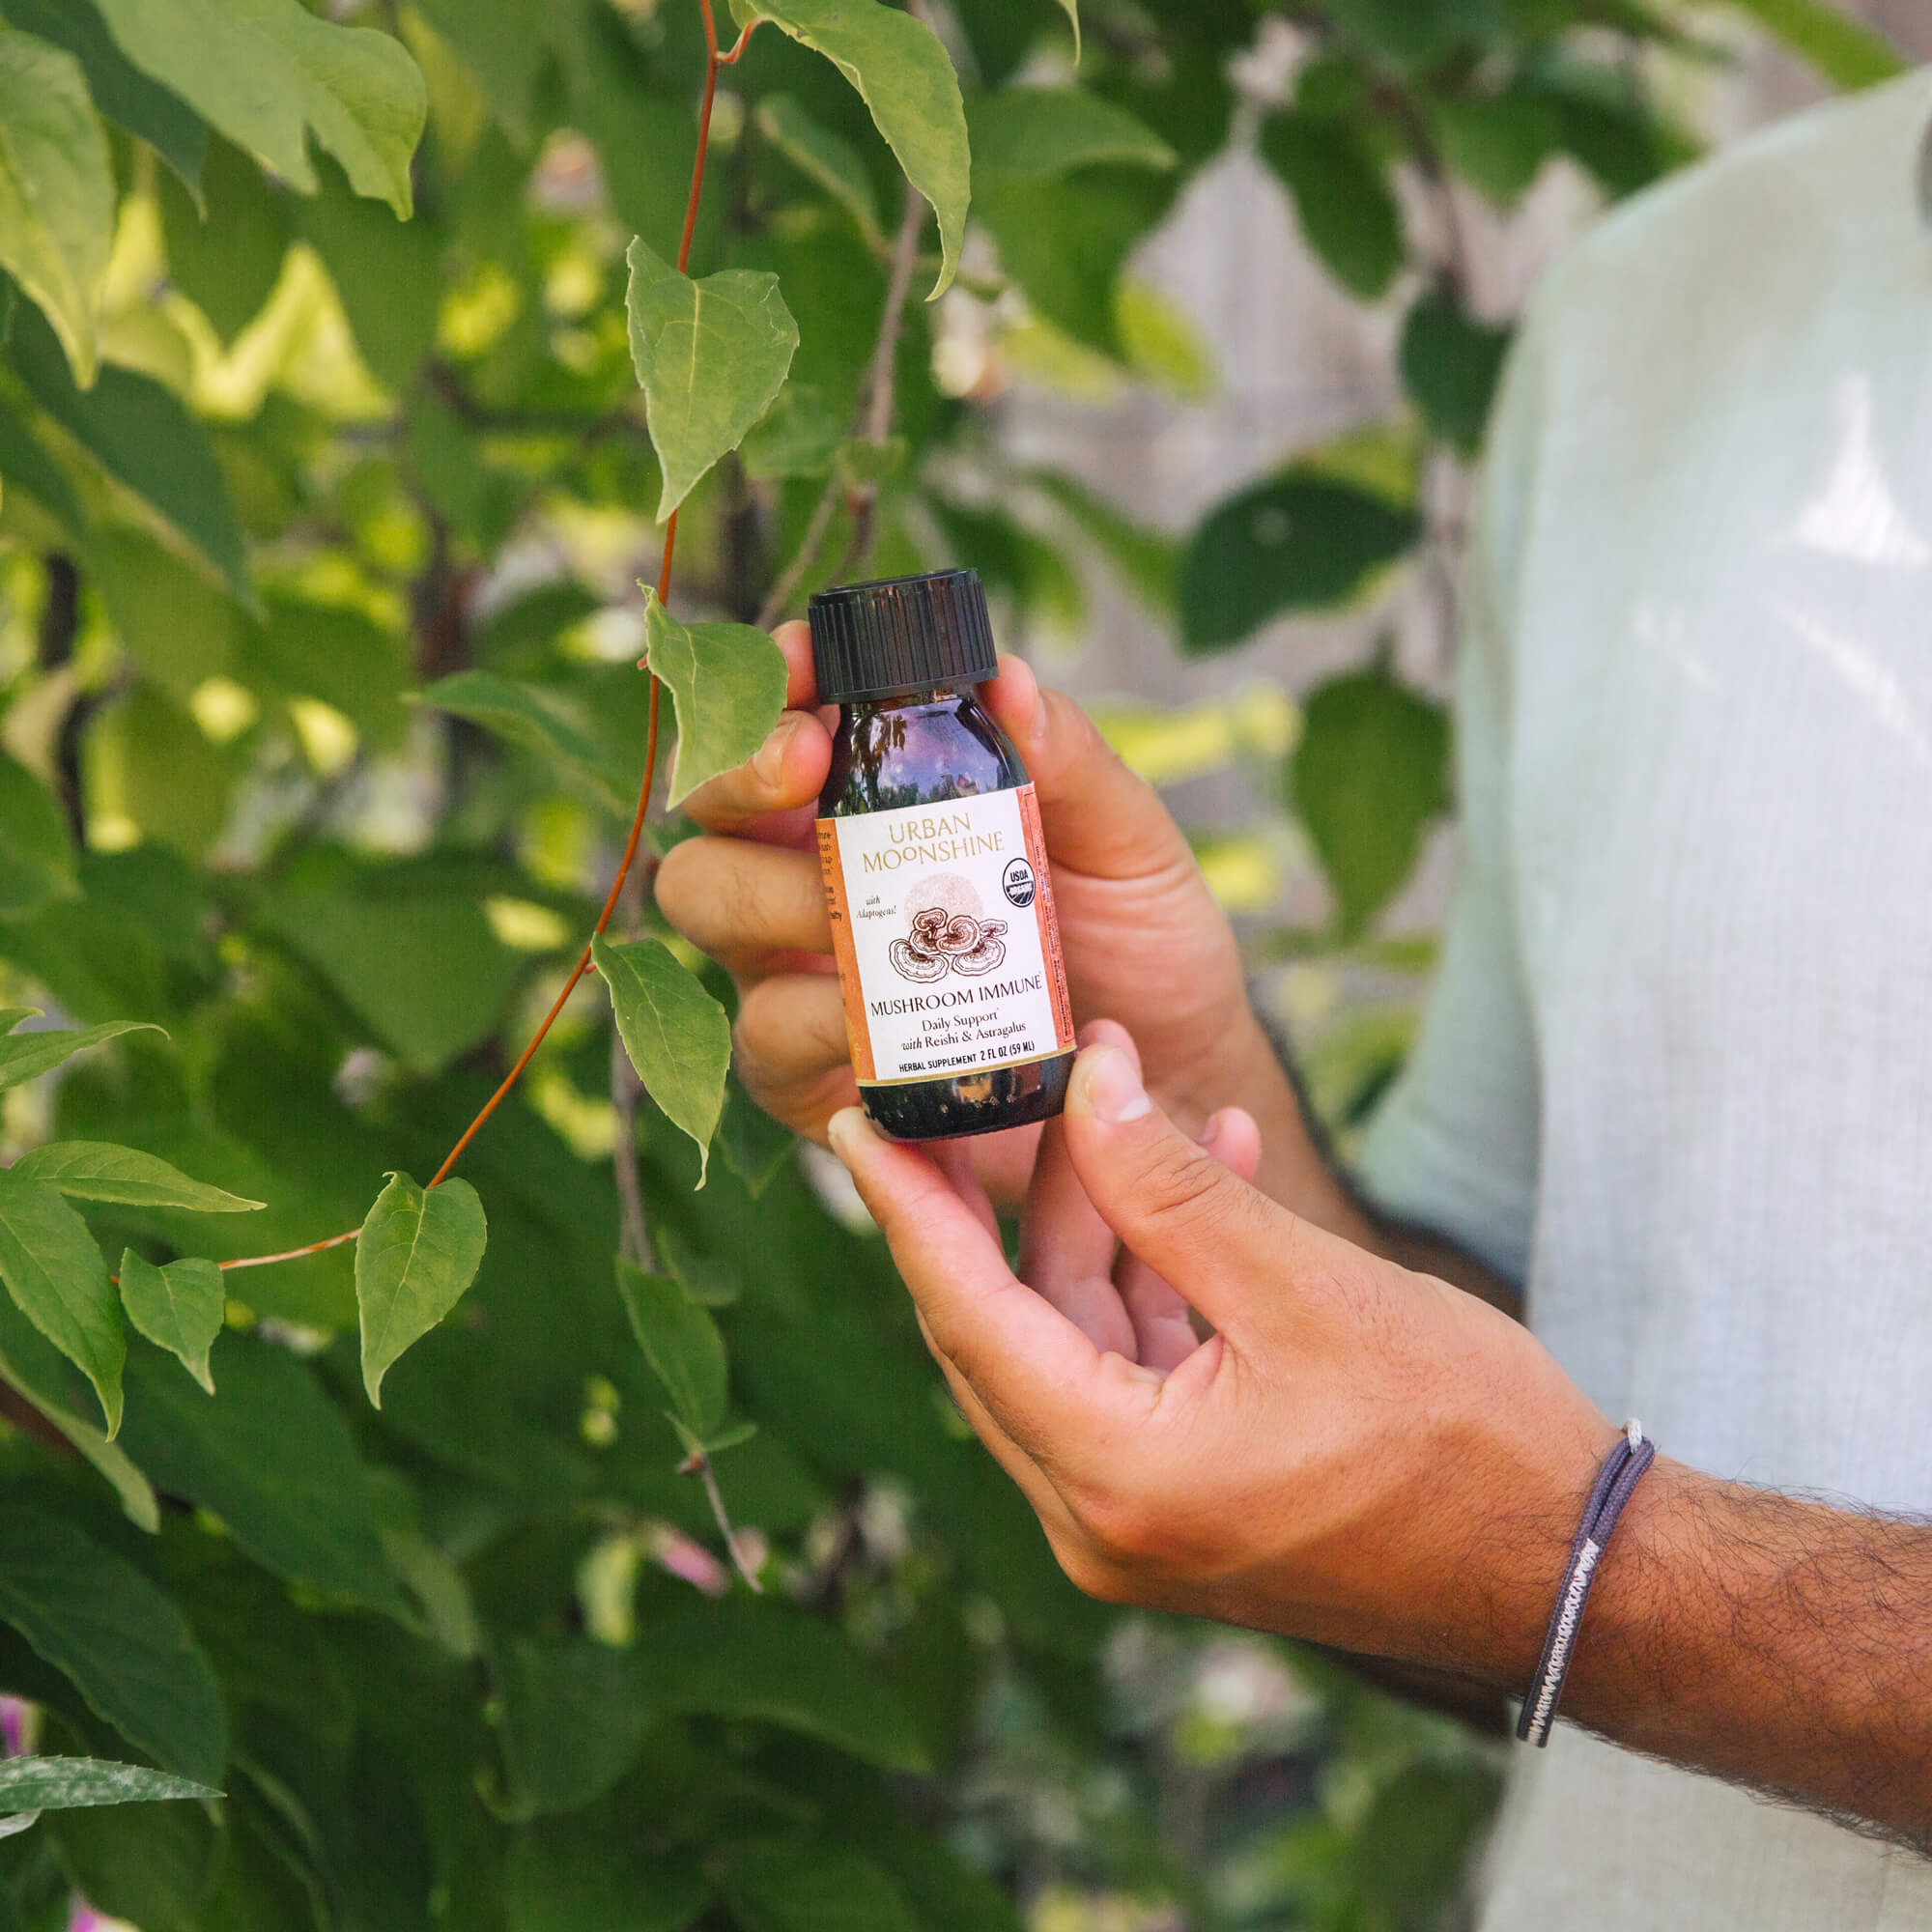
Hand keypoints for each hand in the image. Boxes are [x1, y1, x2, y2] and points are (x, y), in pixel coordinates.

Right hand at [656, 623, 1305, 1202]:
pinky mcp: (808, 1075)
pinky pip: (763, 1036)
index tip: (806, 665)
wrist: (1173, 1084)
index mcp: (874, 800)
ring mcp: (797, 973)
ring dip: (777, 895)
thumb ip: (1069, 761)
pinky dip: (811, 1017)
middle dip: (741, 775)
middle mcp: (811, 874)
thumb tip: (1008, 676)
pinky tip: (869, 1017)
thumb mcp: (1126, 843)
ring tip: (869, 918)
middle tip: (811, 765)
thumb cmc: (1140, 946)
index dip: (773, 681)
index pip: (787, 718)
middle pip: (711, 808)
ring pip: (711, 904)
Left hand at [828, 1028, 1615, 1676]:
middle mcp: (1101, 1520)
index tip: (857, 1121)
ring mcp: (1138, 1522)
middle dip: (1002, 1200)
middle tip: (988, 1086)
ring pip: (1068, 1342)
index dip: (907, 1210)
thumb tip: (1084, 1077)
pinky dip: (1152, 1280)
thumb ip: (1168, 1183)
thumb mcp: (1301, 1283)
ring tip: (1145, 1104)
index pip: (967, 1317)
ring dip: (1100, 1225)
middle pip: (1003, 1331)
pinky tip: (1203, 1178)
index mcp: (1118, 1479)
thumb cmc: (1463, 1436)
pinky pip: (1128, 1370)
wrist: (1574, 1569)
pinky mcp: (1182, 1506)